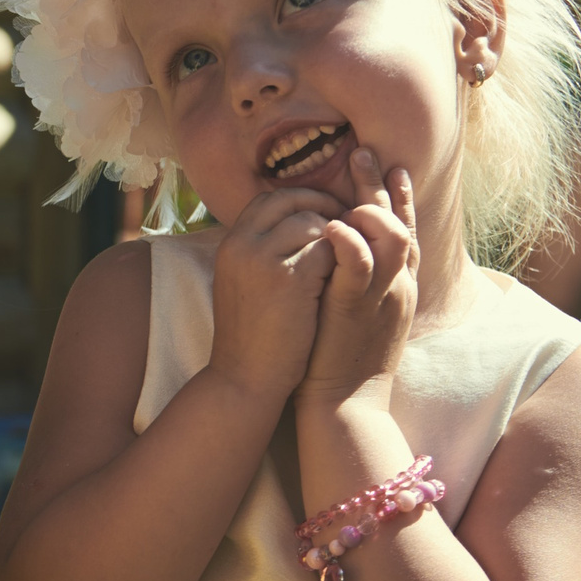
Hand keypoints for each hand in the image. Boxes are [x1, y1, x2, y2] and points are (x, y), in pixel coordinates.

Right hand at [206, 187, 342, 404]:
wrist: (245, 380)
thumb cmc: (252, 337)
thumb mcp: (243, 285)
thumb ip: (261, 253)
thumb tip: (294, 229)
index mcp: (231, 244)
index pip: (270, 200)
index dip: (302, 201)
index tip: (325, 215)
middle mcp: (242, 244)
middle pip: (291, 201)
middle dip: (324, 208)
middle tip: (348, 224)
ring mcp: (263, 259)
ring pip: (313, 222)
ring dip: (336, 237)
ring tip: (348, 255)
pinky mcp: (289, 278)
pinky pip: (328, 248)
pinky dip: (342, 258)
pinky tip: (348, 276)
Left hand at [296, 151, 418, 413]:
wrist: (346, 407)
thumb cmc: (343, 364)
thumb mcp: (360, 316)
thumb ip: (359, 284)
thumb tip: (346, 257)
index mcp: (399, 289)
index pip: (404, 233)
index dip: (399, 200)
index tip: (392, 167)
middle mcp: (398, 289)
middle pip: (399, 224)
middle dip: (382, 185)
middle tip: (364, 150)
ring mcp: (381, 298)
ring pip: (390, 237)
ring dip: (370, 201)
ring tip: (353, 168)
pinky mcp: (355, 310)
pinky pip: (358, 265)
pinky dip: (348, 240)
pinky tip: (333, 222)